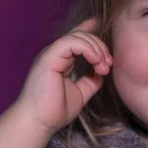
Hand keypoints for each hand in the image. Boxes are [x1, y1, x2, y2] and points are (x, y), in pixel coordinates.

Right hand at [17, 18, 112, 132]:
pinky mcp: (49, 57)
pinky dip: (88, 48)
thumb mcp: (80, 93)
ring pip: (77, 36)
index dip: (87, 28)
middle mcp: (54, 54)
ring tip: (104, 66)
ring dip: (96, 48)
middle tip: (109, 65)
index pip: (74, 37)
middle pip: (80, 35)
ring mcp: (51, 54)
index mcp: (60, 60)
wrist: (38, 123)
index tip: (99, 24)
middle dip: (99, 46)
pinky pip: (71, 42)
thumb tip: (101, 71)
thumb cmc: (54, 111)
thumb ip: (90, 81)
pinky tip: (96, 61)